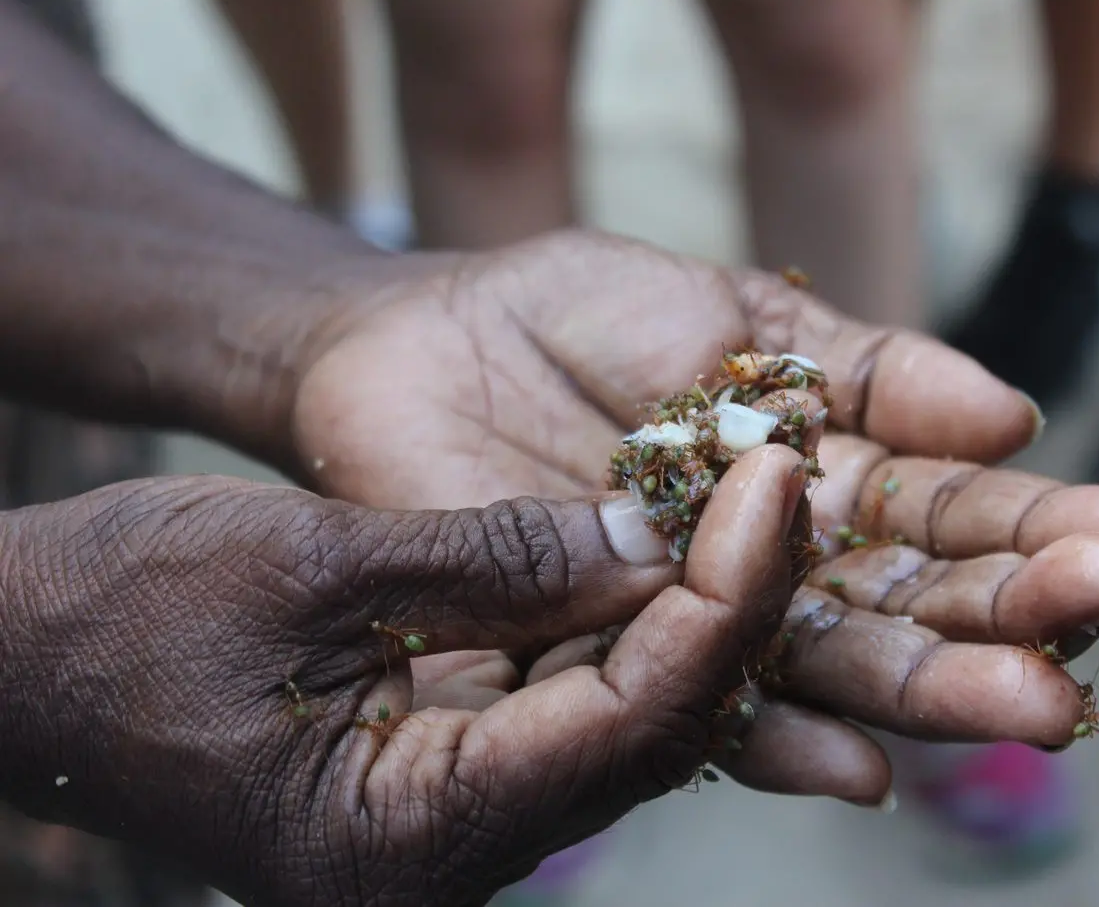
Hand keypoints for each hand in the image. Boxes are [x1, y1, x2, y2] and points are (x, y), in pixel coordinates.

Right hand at [0, 450, 807, 905]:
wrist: (22, 653)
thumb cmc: (120, 612)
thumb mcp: (306, 565)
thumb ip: (493, 559)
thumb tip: (652, 543)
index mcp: (406, 838)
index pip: (629, 723)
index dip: (719, 598)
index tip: (775, 483)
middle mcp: (450, 854)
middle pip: (650, 731)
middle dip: (729, 602)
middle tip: (787, 479)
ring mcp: (454, 818)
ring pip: (628, 717)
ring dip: (696, 608)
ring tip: (760, 497)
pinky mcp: (450, 767)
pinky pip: (576, 699)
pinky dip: (630, 620)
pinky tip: (681, 541)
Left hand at [289, 230, 1098, 801]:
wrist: (421, 341)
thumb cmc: (574, 313)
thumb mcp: (735, 313)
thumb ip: (870, 368)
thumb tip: (1015, 420)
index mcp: (828, 476)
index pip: (956, 513)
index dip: (1047, 526)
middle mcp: (785, 563)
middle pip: (920, 600)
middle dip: (1020, 611)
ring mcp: (707, 616)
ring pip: (837, 666)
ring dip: (935, 689)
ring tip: (1036, 702)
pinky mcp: (616, 659)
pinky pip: (704, 714)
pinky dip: (781, 746)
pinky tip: (861, 774)